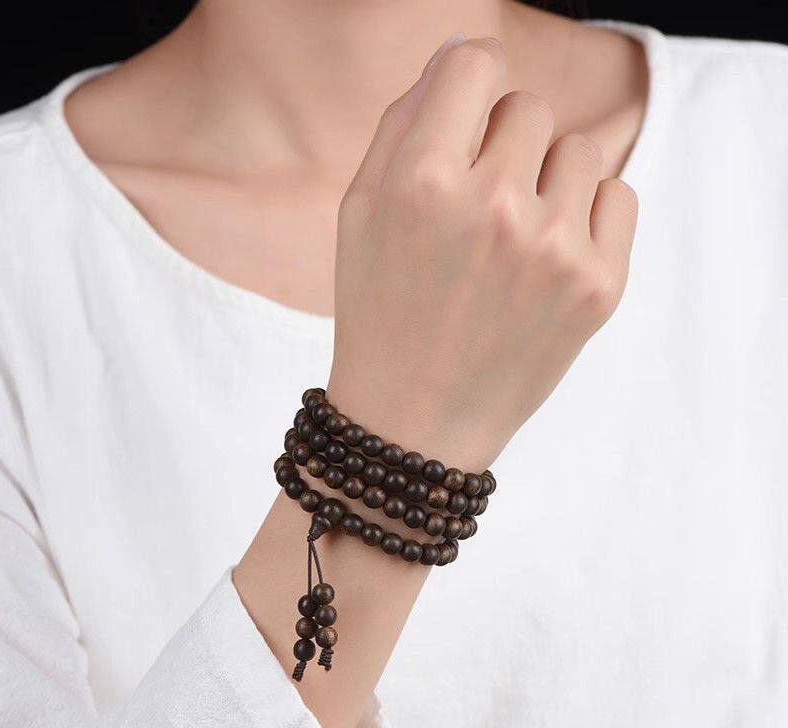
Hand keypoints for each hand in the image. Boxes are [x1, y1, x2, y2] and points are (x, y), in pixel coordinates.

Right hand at [328, 35, 636, 469]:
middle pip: (528, 107)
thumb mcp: (359, 214)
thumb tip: (458, 55)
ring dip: (547, 179)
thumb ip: (402, 123)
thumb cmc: (380, 313)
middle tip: (479, 205)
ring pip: (579, 149)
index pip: (474, 64)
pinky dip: (587, 213)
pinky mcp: (599, 285)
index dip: (468, 83)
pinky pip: (619, 195)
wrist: (415, 421)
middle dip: (502, 144)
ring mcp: (554, 248)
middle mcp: (495, 206)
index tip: (468, 113)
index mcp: (423, 182)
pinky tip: (548, 255)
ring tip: (513, 237)